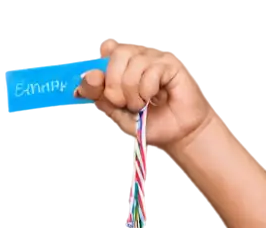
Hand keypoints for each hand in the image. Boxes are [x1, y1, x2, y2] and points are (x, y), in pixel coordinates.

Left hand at [75, 38, 212, 148]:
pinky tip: (154, 99)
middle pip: (117, 54)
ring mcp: (155, 60)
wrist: (178, 136)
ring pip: (134, 62)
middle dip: (114, 84)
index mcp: (124, 69)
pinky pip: (151, 70)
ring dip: (132, 91)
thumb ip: (103, 102)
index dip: (97, 70)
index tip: (95, 88)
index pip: (106, 53)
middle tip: (121, 103)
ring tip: (140, 106)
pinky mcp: (170, 65)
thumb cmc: (152, 125)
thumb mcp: (120, 119)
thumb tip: (87, 85)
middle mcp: (138, 60)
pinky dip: (147, 90)